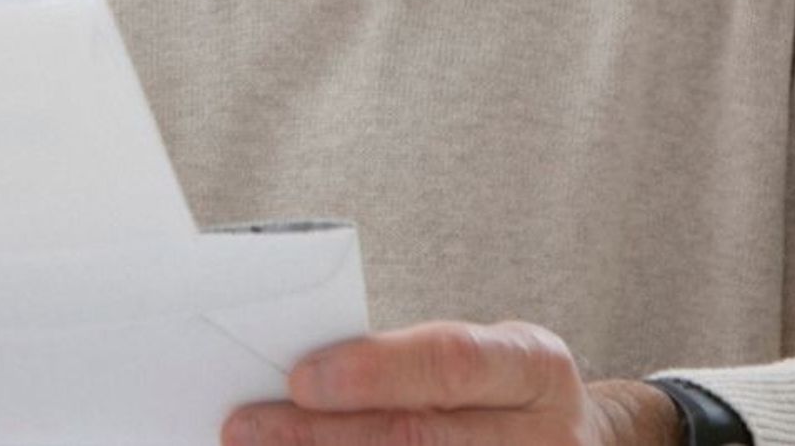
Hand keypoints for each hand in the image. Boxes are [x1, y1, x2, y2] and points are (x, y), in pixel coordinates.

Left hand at [222, 320, 679, 445]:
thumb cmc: (495, 390)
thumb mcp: (479, 356)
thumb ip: (405, 362)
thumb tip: (297, 376)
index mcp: (536, 367)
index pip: (452, 362)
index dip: (375, 372)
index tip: (299, 378)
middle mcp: (547, 437)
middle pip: (422, 438)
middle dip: (324, 436)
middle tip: (248, 428)